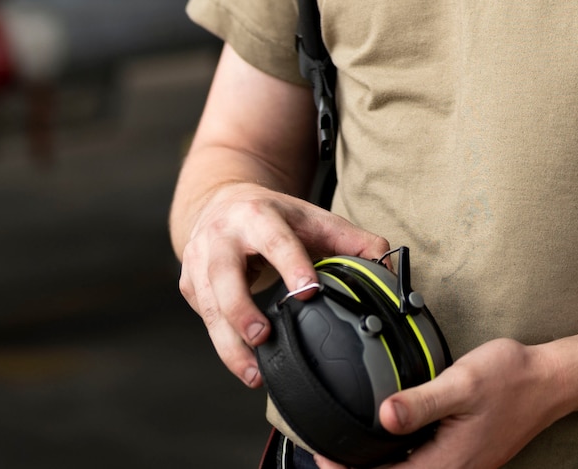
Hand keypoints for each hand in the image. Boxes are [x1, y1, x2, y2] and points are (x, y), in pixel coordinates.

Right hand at [178, 182, 388, 386]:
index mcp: (257, 215)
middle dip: (241, 309)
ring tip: (255, 373)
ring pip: (209, 306)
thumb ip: (352, 241)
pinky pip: (205, 320)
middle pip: (225, 276)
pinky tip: (245, 364)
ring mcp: (199, 261)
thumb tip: (388, 266)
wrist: (220, 203)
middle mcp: (221, 236)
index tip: (308, 292)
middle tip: (262, 337)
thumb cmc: (274, 217)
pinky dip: (224, 345)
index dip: (292, 264)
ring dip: (229, 343)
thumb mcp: (312, 218)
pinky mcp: (189, 285)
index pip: (275, 240)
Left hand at [315, 339, 570, 468]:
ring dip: (375, 468)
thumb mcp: (461, 383)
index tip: (322, 454)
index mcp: (445, 464)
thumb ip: (420, 402)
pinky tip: (385, 441)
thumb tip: (382, 416)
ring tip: (345, 450)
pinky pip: (420, 468)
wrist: (549, 382)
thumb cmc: (510, 378)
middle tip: (326, 454)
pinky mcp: (462, 460)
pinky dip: (395, 461)